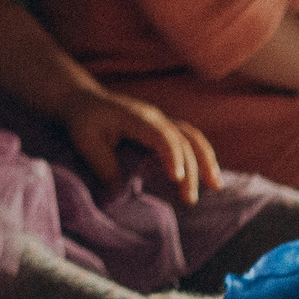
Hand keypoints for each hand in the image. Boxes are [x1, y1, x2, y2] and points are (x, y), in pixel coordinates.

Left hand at [61, 92, 221, 203]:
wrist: (82, 99)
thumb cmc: (83, 120)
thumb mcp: (86, 142)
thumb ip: (104, 165)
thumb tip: (121, 193)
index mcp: (137, 118)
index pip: (162, 136)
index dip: (172, 156)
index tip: (176, 178)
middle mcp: (155, 117)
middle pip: (183, 140)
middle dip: (192, 169)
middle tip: (190, 198)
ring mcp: (161, 120)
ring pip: (192, 136)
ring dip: (206, 160)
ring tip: (216, 185)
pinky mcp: (162, 127)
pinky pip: (188, 138)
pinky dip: (201, 155)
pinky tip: (208, 175)